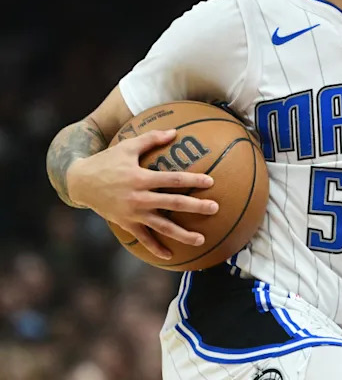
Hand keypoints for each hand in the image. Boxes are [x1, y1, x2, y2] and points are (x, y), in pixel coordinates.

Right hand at [68, 129, 218, 259]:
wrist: (80, 182)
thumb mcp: (127, 146)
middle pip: (173, 203)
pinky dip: (156, 247)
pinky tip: (170, 255)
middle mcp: (139, 197)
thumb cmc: (107, 161)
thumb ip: (151, 139)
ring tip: (201, 240)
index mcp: (141, 178)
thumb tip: (175, 132)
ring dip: (182, 234)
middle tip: (215, 208)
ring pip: (162, 226)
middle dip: (196, 206)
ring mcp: (132, 213)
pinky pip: (143, 238)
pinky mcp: (126, 223)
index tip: (211, 181)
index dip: (192, 180)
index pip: (173, 179)